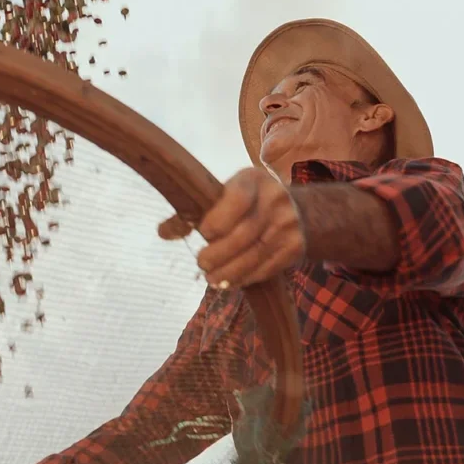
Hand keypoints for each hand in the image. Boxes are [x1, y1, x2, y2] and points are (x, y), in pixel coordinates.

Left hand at [159, 168, 304, 288]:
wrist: (301, 211)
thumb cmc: (250, 201)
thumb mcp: (226, 194)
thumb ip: (196, 211)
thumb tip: (163, 232)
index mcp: (253, 180)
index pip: (236, 199)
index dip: (217, 221)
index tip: (203, 233)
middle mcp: (275, 200)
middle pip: (243, 234)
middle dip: (218, 254)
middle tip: (202, 263)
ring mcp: (289, 225)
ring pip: (255, 255)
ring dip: (229, 273)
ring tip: (212, 279)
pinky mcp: (295, 248)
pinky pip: (267, 268)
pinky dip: (245, 278)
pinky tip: (231, 282)